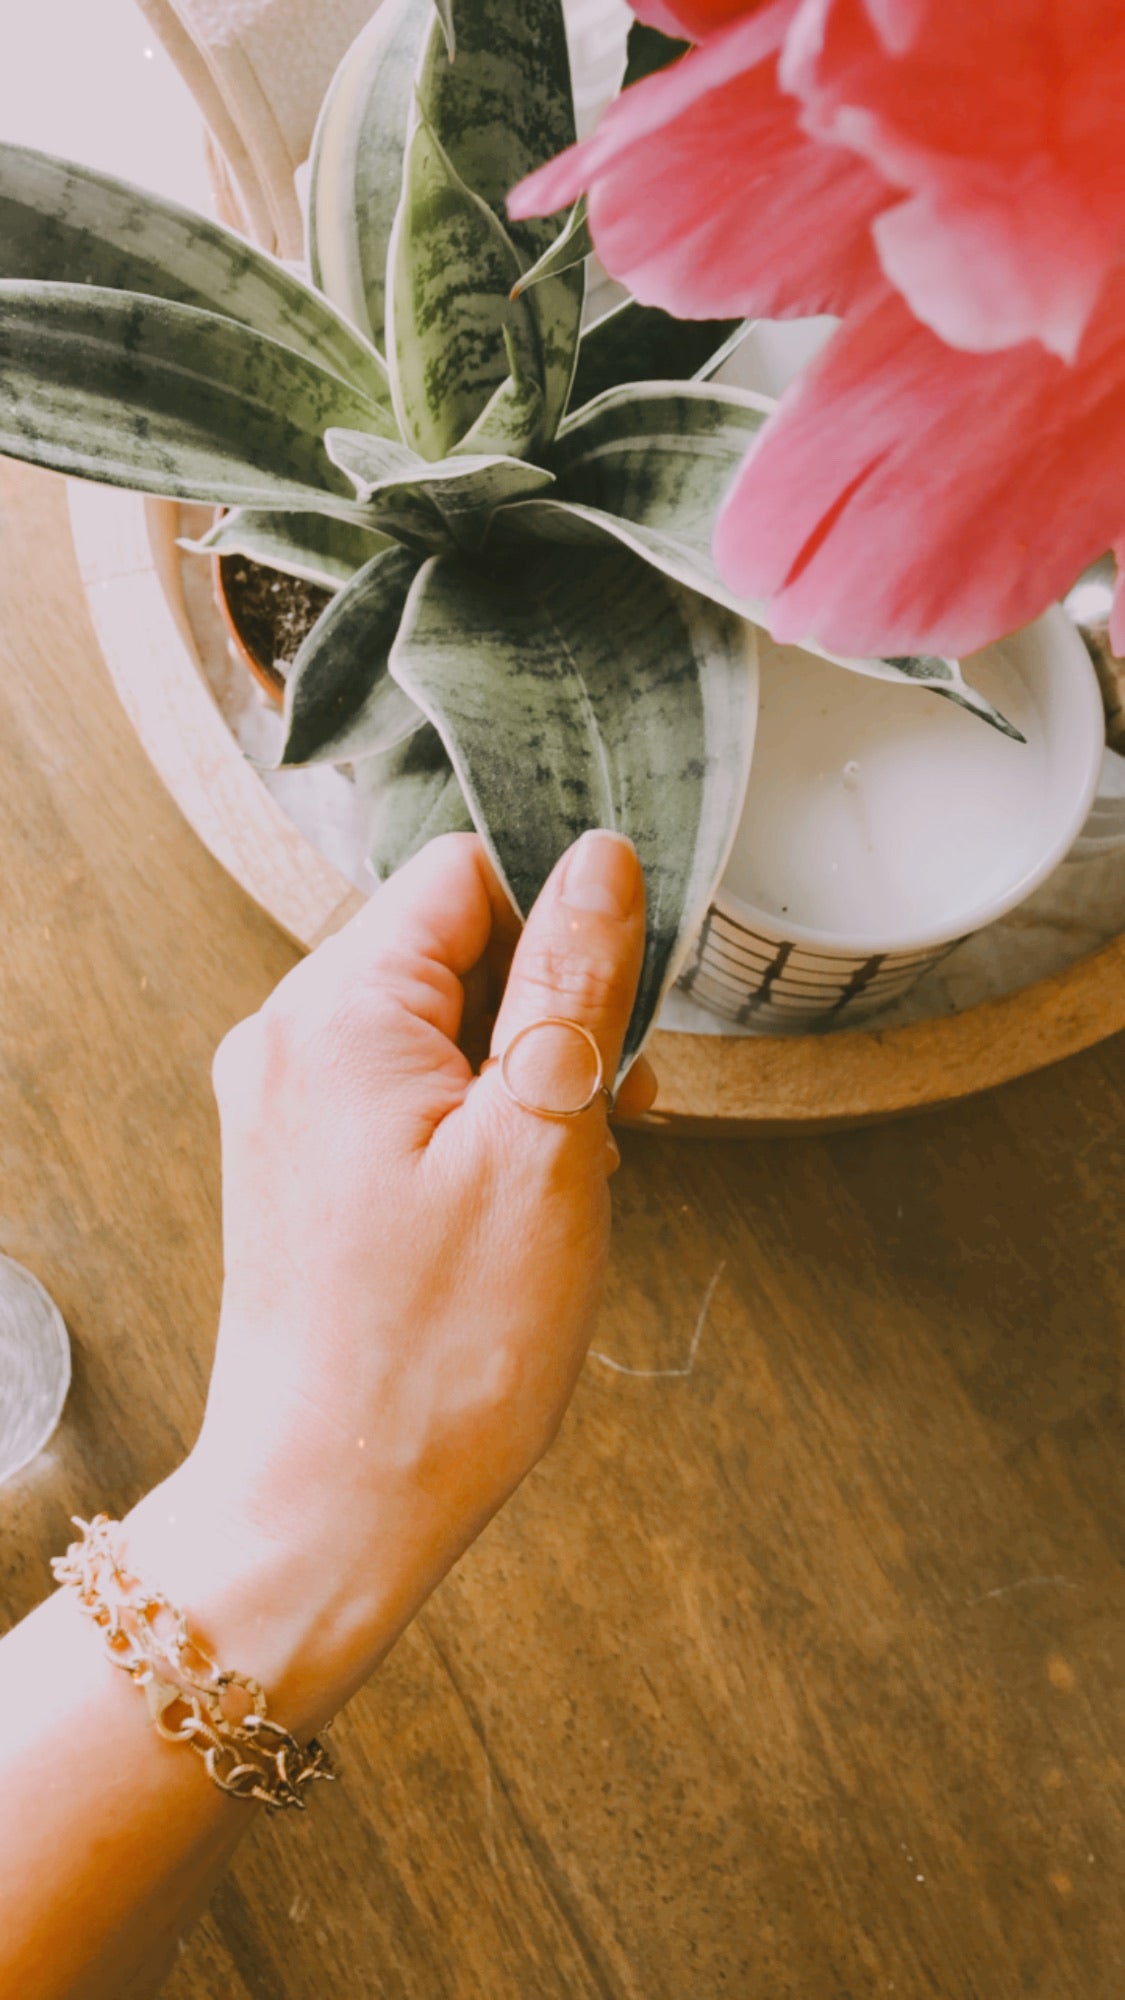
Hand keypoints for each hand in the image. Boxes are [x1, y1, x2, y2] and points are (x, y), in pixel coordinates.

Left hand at [125, 832, 654, 1733]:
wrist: (333, 1506)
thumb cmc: (438, 1351)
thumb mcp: (542, 1146)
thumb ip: (572, 983)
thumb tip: (601, 860)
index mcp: (334, 1012)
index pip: (466, 878)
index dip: (561, 930)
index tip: (612, 1019)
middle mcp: (288, 1039)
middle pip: (453, 951)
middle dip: (545, 1021)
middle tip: (599, 1126)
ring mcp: (285, 1104)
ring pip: (439, 1028)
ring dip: (519, 1083)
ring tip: (558, 1185)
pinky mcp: (299, 1163)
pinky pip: (405, 1094)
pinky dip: (474, 1129)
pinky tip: (511, 1207)